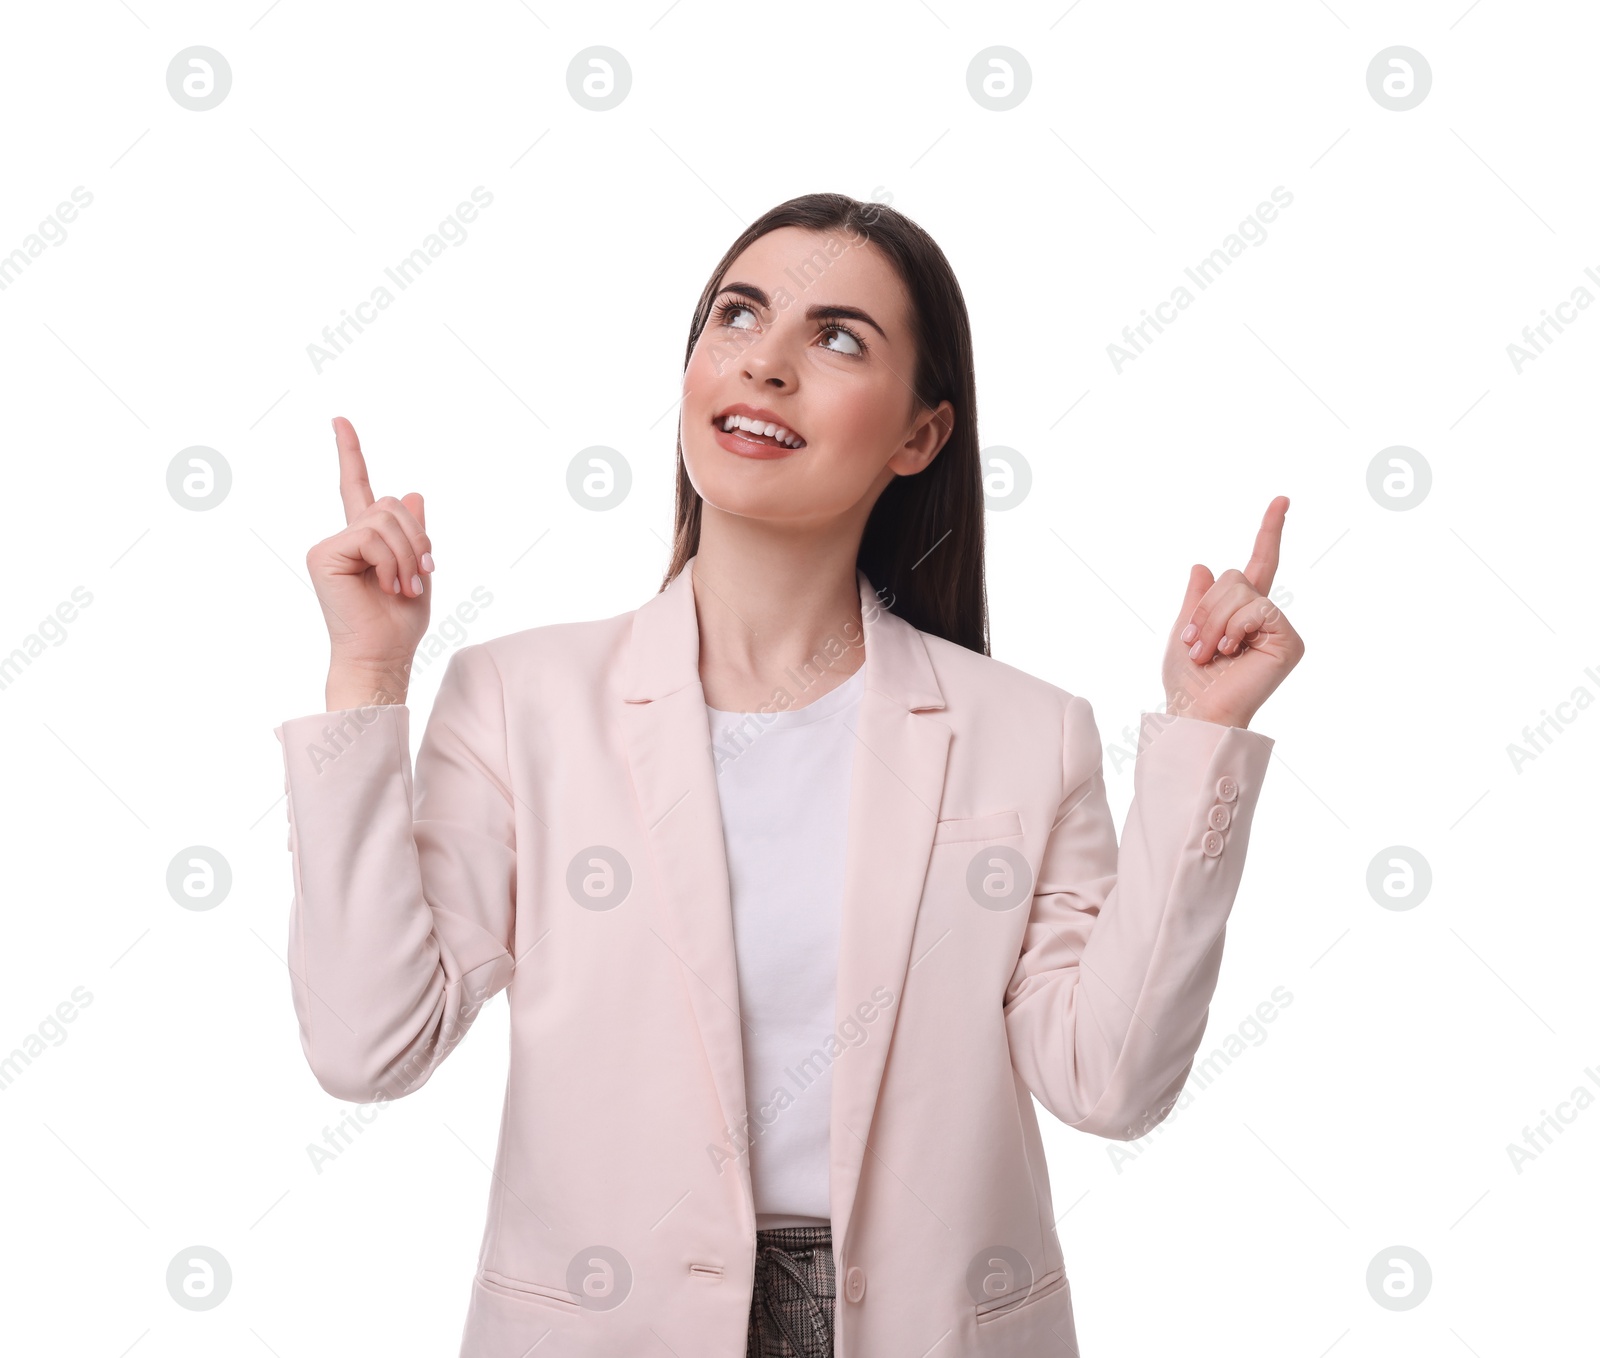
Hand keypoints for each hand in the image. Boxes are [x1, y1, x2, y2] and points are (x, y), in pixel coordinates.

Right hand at [306, 416, 433, 703]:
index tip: (340, 420)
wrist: (383, 655)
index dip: (350, 454)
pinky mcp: (323, 554)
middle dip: (416, 538)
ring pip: (384, 518)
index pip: (356, 488)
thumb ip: (413, 532)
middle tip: (419, 575)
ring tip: (403, 585)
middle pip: (389, 504)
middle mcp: (343, 538)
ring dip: (407, 554)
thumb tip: (412, 493)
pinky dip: (390, 560)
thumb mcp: (417, 569)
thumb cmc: (399, 623)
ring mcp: (330, 545)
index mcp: (365, 539)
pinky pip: (370, 535)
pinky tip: (387, 585)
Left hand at [1161, 496, 1303, 728]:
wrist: (1195, 712)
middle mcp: (1265, 617)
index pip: (1259, 564)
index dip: (1270, 531)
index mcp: (1241, 613)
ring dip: (1213, 621)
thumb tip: (1203, 565)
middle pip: (1235, 576)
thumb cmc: (1187, 682)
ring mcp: (1279, 629)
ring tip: (1209, 653)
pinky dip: (1233, 627)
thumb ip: (1197, 598)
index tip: (1282, 500)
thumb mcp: (1184, 629)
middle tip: (1193, 644)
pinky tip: (1230, 652)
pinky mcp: (1289, 642)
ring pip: (1243, 592)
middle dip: (1205, 607)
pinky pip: (1257, 609)